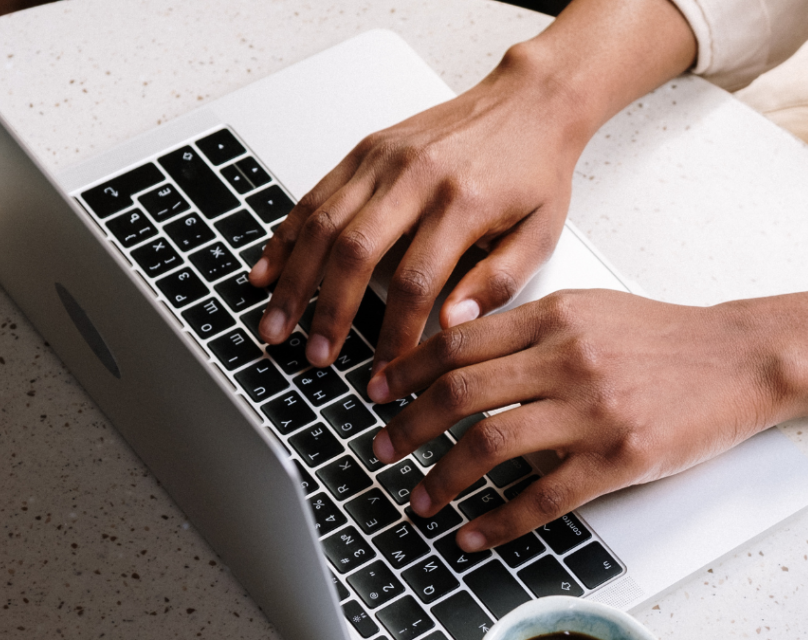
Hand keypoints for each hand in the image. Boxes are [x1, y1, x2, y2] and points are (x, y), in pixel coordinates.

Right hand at [248, 0, 698, 370]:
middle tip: (313, 355)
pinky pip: (314, 196)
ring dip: (293, 281)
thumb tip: (450, 325)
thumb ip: (497, 283)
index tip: (385, 371)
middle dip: (327, 312)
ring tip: (275, 325)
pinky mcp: (365, 151)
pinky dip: (285, 237)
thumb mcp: (540, 234)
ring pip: (322, 224)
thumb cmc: (534, 170)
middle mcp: (415, 176)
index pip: (416, 282)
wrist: (531, 99)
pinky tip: (267, 271)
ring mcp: (384, 159)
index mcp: (462, 202)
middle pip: (354, 252)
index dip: (393, 334)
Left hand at [366, 289, 795, 550]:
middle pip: (459, 393)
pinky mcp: (618, 458)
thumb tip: (457, 351)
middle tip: (381, 449)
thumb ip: (525, 329)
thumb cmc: (662, 339)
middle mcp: (567, 359)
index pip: (458, 342)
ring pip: (490, 444)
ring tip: (419, 498)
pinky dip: (497, 521)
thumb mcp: (589, 310)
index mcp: (553, 318)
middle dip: (408, 426)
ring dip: (442, 478)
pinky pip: (542, 497)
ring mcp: (592, 410)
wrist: (741, 359)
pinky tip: (472, 534)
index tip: (377, 393)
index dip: (406, 371)